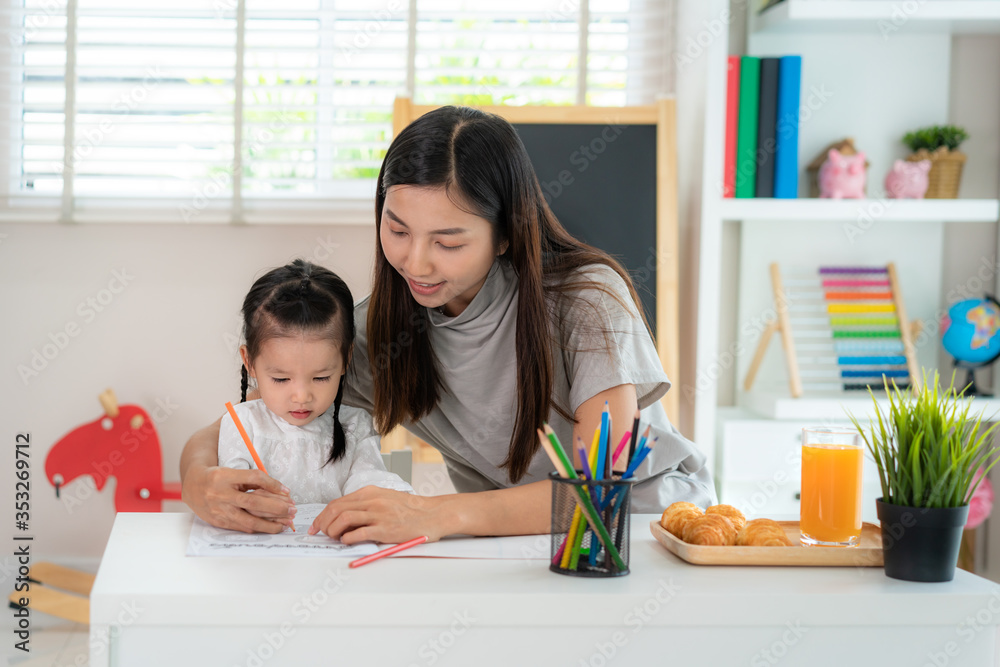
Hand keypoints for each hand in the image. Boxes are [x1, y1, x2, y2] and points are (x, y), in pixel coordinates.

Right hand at [182, 465, 295, 533]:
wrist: (192, 486)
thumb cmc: (217, 477)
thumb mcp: (232, 472)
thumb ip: (252, 479)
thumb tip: (279, 490)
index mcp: (224, 476)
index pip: (254, 478)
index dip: (272, 484)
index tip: (287, 491)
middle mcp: (220, 494)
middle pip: (253, 502)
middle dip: (276, 508)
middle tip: (292, 510)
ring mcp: (219, 510)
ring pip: (249, 520)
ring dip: (270, 524)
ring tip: (286, 524)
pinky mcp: (219, 522)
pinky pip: (242, 527)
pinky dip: (258, 528)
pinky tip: (270, 527)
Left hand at [308, 486, 445, 544]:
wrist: (433, 514)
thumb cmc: (410, 509)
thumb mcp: (385, 499)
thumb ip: (366, 505)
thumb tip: (344, 518)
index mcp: (370, 492)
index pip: (338, 502)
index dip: (322, 515)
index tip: (316, 526)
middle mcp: (372, 501)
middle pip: (337, 509)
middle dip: (323, 523)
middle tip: (321, 534)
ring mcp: (379, 514)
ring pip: (344, 518)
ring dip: (333, 530)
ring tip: (334, 538)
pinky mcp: (385, 529)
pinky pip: (359, 532)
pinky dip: (347, 538)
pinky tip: (346, 541)